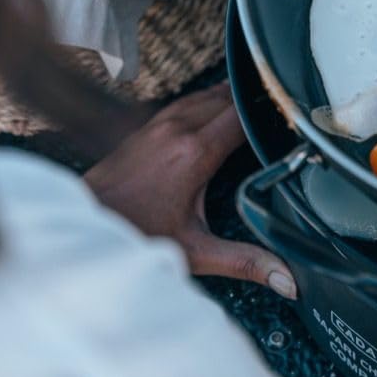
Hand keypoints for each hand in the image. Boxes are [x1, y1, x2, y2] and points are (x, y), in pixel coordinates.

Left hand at [84, 82, 296, 298]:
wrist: (84, 222)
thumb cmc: (134, 234)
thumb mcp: (195, 251)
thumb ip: (244, 262)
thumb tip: (285, 281)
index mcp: (195, 152)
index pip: (243, 116)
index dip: (270, 112)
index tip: (292, 118)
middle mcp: (177, 129)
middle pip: (227, 98)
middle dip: (254, 100)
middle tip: (282, 108)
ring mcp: (158, 123)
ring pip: (205, 95)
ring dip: (230, 97)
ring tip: (256, 102)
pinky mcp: (145, 127)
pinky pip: (185, 102)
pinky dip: (207, 101)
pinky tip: (216, 110)